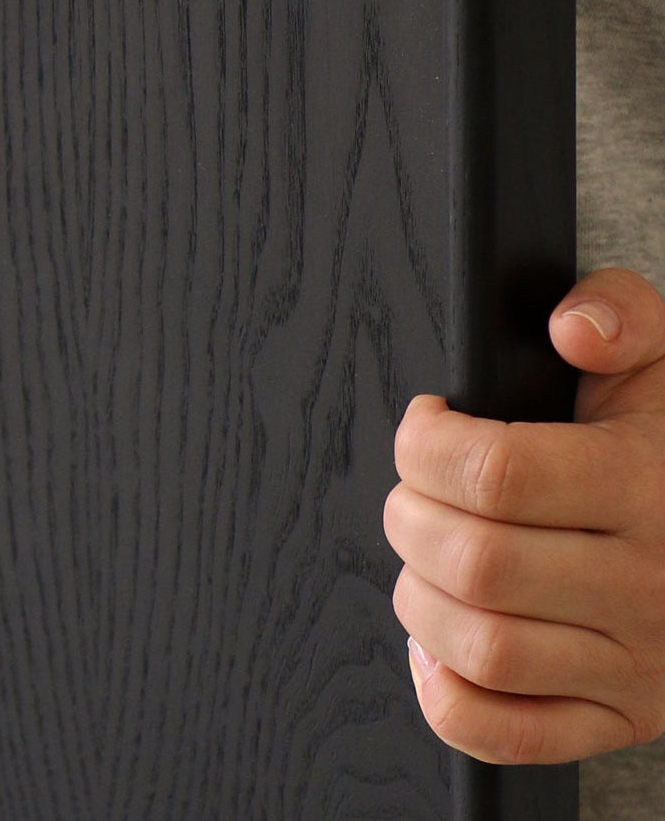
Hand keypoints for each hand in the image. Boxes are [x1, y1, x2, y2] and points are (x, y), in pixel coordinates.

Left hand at [385, 266, 664, 763]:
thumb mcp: (664, 366)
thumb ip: (620, 314)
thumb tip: (574, 329)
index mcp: (645, 488)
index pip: (496, 474)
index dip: (427, 442)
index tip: (428, 422)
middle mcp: (648, 586)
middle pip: (474, 562)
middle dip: (410, 513)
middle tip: (418, 489)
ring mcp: (638, 666)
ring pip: (479, 648)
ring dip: (419, 596)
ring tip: (430, 551)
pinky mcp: (621, 720)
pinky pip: (504, 733)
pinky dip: (447, 693)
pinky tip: (443, 641)